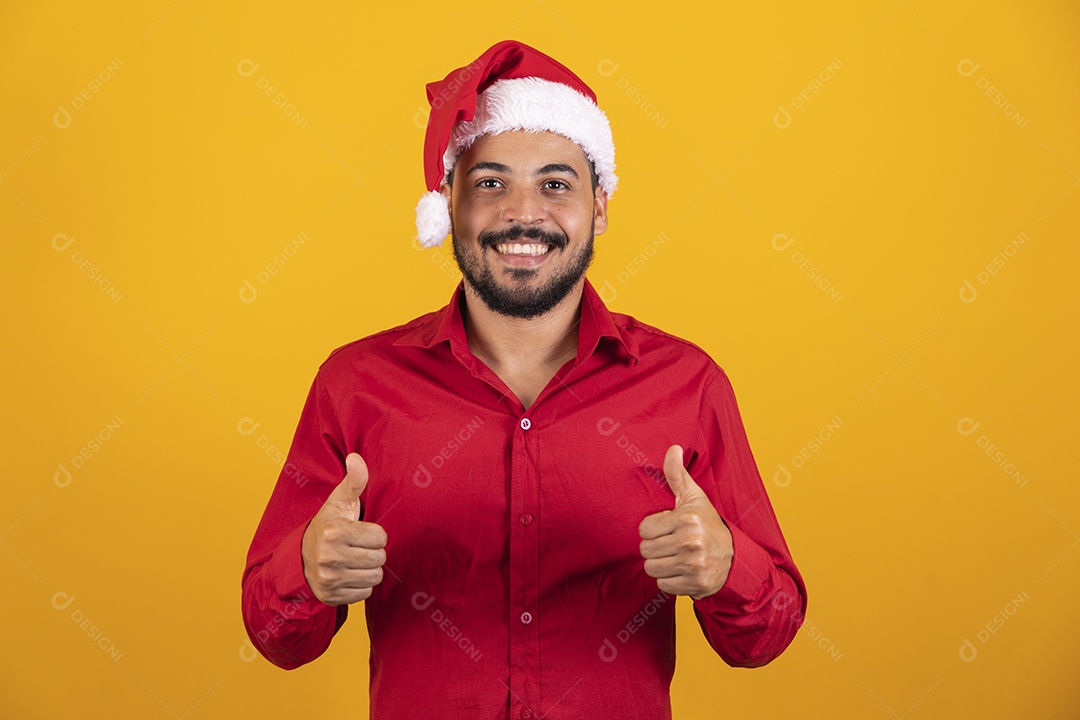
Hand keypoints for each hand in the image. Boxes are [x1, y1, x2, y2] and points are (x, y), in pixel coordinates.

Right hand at [302, 452, 386, 604]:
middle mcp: (329, 557)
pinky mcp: (331, 596)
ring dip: (369, 569)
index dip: (374, 533)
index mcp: (334, 531)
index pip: (380, 536)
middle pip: (380, 558)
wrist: (300, 558)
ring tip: (355, 560)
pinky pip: (365, 593)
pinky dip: (360, 585)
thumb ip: (353, 481)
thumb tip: (355, 457)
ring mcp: (329, 579)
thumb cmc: (328, 525)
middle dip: (373, 552)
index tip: (360, 531)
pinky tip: (348, 574)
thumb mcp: (339, 502)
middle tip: (358, 546)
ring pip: (375, 577)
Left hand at [638, 445, 732, 598]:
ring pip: (652, 568)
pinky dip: (670, 580)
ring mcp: (694, 565)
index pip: (644, 529)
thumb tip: (673, 448)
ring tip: (676, 557)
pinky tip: (683, 571)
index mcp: (687, 519)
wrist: (735, 558)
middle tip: (672, 543)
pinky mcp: (697, 584)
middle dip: (656, 547)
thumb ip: (677, 475)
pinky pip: (663, 585)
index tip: (669, 528)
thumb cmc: (708, 524)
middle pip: (645, 550)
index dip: (654, 528)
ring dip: (661, 565)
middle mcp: (691, 542)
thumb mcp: (694, 498)